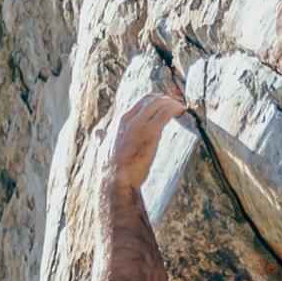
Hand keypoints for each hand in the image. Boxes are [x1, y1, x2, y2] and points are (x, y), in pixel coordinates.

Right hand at [103, 77, 189, 194]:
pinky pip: (166, 113)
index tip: (163, 106)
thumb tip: (98, 133)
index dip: (153, 102)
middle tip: (175, 105)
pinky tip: (183, 111)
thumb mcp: (103, 149)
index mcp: (119, 122)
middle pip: (149, 99)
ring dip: (172, 103)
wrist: (116, 180)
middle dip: (164, 100)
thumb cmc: (111, 170)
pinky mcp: (151, 132)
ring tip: (181, 108)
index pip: (139, 103)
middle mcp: (128, 119)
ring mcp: (140, 124)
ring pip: (158, 103)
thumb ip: (102, 139)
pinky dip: (175, 109)